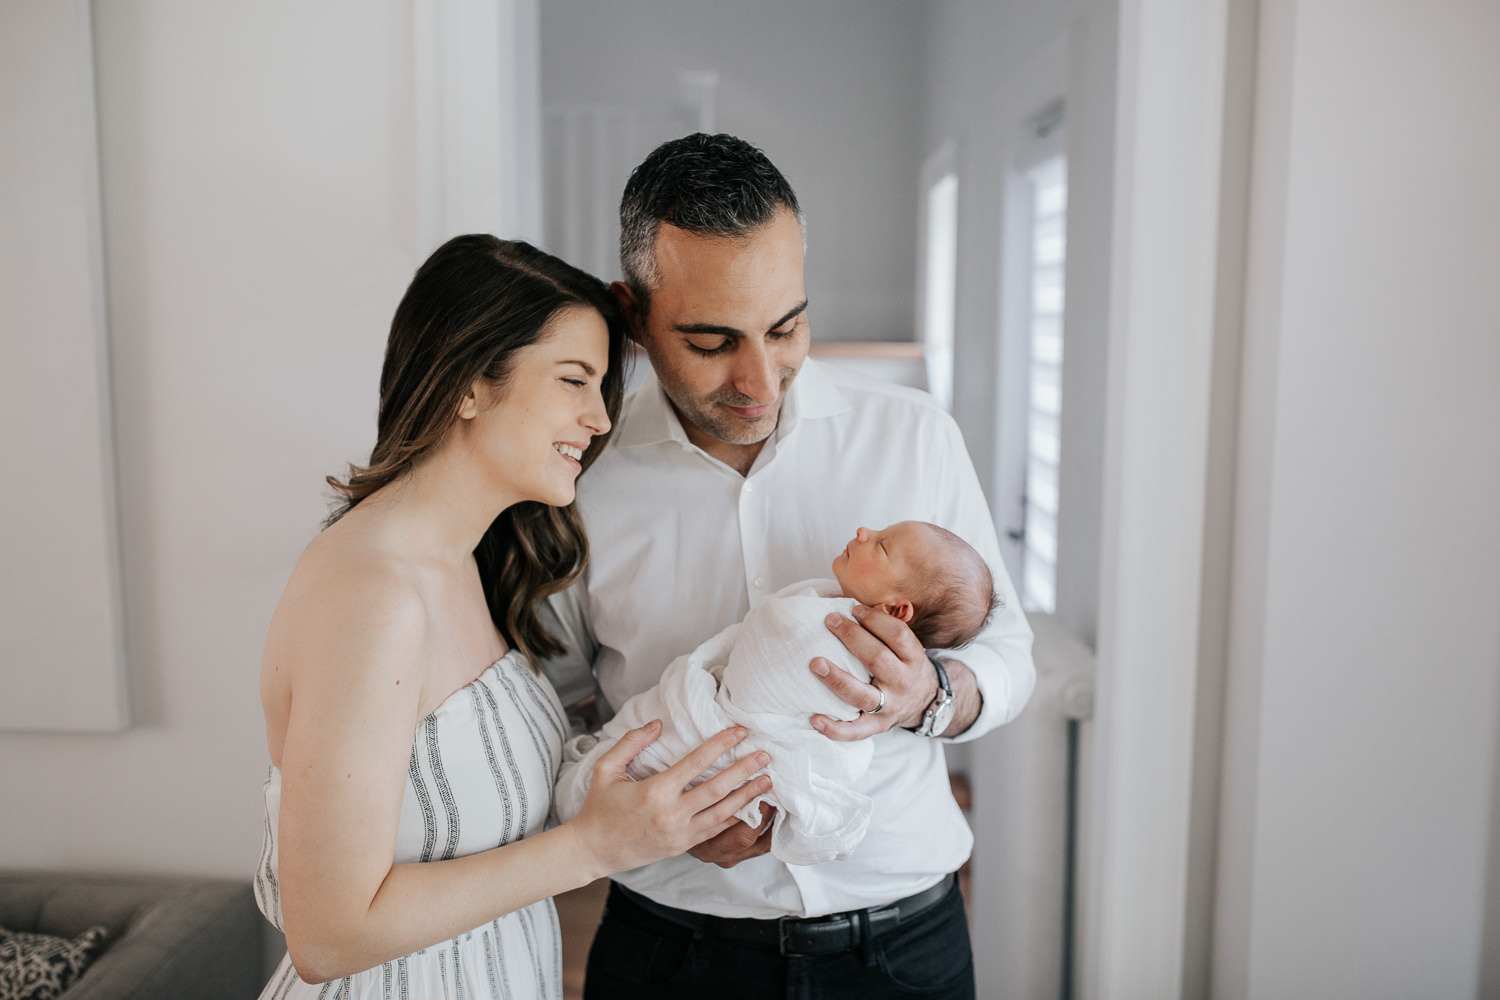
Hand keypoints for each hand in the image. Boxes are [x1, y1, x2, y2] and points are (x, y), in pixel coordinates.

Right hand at [570, 722, 771, 875]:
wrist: (592, 850)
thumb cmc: (598, 807)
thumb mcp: (606, 768)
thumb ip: (631, 742)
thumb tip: (658, 723)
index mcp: (654, 792)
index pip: (696, 763)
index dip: (721, 744)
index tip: (740, 731)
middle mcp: (671, 814)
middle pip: (717, 788)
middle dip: (744, 770)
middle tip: (765, 755)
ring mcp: (679, 833)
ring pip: (722, 813)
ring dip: (747, 795)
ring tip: (767, 780)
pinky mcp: (682, 846)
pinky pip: (715, 831)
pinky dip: (735, 819)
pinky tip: (751, 808)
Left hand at [811, 605, 936, 739]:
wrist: (923, 703)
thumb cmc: (903, 666)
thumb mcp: (906, 647)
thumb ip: (884, 630)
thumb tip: (849, 604)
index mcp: (914, 659)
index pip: (898, 635)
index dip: (876, 619)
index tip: (854, 608)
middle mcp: (903, 683)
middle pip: (878, 659)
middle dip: (852, 638)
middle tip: (829, 621)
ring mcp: (889, 707)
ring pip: (862, 695)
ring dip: (836, 679)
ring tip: (815, 663)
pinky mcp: (876, 727)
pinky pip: (854, 731)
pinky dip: (834, 728)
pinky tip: (814, 718)